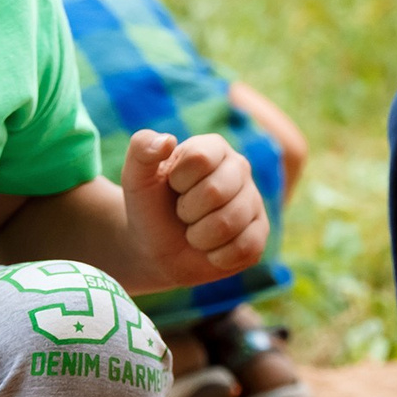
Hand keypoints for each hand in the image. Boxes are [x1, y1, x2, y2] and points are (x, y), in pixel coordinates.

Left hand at [121, 130, 267, 287]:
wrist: (157, 249)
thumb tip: (167, 141)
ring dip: (199, 236)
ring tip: (194, 232)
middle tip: (183, 213)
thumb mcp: (136, 177)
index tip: (173, 187)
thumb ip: (141, 149)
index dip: (179, 181)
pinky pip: (244, 248)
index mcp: (213, 147)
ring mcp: (253, 201)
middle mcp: (239, 168)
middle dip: (187, 212)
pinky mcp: (260, 233)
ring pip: (229, 223)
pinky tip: (210, 249)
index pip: (201, 159)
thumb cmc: (150, 208)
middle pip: (216, 192)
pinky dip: (217, 256)